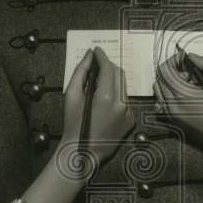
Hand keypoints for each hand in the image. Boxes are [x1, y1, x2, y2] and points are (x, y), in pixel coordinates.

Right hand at [60, 47, 134, 173]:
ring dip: (112, 81)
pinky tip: (104, 102)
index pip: (108, 68)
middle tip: (97, 64)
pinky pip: (125, 101)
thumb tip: (89, 56)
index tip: (97, 50)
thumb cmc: (73, 123)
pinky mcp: (131, 120)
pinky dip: (116, 96)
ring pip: (123, 87)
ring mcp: (129, 112)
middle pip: (119, 74)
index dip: (102, 57)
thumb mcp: (71, 95)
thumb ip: (81, 72)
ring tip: (98, 83)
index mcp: (106, 96)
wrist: (83, 152)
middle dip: (108, 66)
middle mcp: (122, 103)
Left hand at [152, 52, 202, 155]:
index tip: (184, 59)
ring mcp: (171, 114)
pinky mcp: (173, 121)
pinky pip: (162, 102)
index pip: (164, 70)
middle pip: (160, 78)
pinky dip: (169, 94)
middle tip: (189, 71)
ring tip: (189, 84)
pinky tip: (185, 96)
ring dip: (170, 82)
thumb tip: (192, 57)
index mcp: (183, 94)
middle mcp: (173, 105)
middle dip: (173, 70)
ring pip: (159, 90)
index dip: (174, 60)